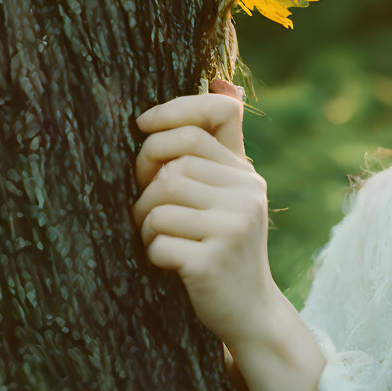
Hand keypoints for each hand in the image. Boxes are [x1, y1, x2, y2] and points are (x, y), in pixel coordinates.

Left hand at [132, 78, 279, 347]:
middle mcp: (247, 193)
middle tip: (143, 203)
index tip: (141, 127)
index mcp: (247, 173)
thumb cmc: (225, 243)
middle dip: (145, 180)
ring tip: (155, 235)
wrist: (250, 310)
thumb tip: (224, 81)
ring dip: (144, 221)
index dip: (172, 111)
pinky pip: (159, 240)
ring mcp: (233, 227)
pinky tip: (166, 262)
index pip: (211, 118)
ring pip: (161, 200)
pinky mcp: (213, 260)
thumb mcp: (231, 192)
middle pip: (175, 163)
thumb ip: (222, 145)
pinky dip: (151, 252)